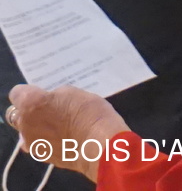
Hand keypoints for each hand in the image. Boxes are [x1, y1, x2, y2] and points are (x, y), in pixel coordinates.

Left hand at [8, 84, 128, 181]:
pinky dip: (47, 140)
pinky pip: (38, 143)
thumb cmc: (88, 111)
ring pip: (28, 131)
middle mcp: (24, 122)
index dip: (31, 91)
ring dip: (38, 127)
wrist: (98, 143)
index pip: (18, 92)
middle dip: (32, 111)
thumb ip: (54, 97)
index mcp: (30, 103)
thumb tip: (50, 104)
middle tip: (52, 109)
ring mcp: (30, 141)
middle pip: (20, 114)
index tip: (44, 93)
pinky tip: (65, 138)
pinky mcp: (41, 155)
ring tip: (61, 126)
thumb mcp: (73, 92)